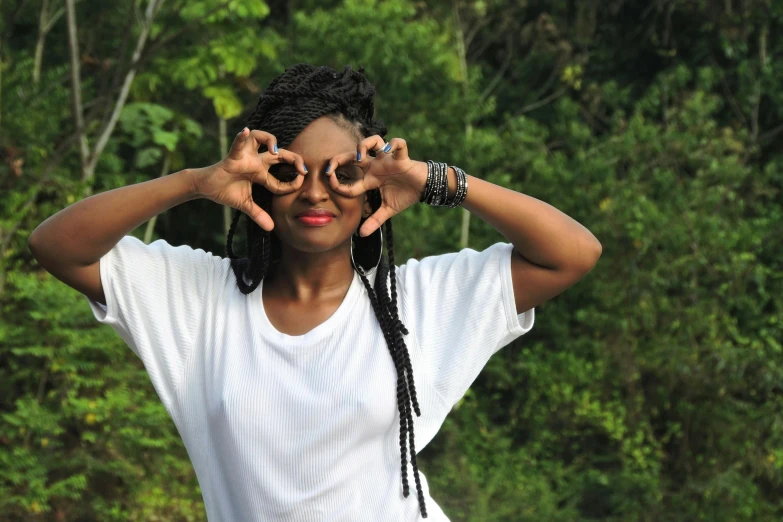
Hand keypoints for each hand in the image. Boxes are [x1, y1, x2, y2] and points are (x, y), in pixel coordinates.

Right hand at [192, 128, 307, 230]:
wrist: (206, 188)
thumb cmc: (226, 191)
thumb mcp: (246, 205)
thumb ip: (259, 215)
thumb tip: (271, 229)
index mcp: (261, 173)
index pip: (282, 175)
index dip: (292, 181)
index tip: (300, 183)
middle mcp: (256, 162)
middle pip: (279, 153)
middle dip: (293, 158)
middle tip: (302, 167)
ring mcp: (245, 158)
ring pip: (259, 138)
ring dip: (269, 140)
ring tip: (275, 151)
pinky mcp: (232, 157)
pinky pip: (238, 145)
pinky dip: (241, 137)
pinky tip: (245, 131)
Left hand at [324, 135, 426, 236]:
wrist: (424, 188)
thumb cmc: (405, 195)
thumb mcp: (388, 210)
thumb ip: (374, 221)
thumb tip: (361, 234)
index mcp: (370, 179)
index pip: (349, 180)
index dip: (337, 183)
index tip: (329, 184)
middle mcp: (376, 167)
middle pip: (353, 155)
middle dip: (340, 158)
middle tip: (331, 166)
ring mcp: (388, 160)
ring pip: (374, 141)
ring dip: (364, 145)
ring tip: (359, 157)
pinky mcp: (402, 158)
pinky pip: (399, 144)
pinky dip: (394, 144)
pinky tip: (389, 149)